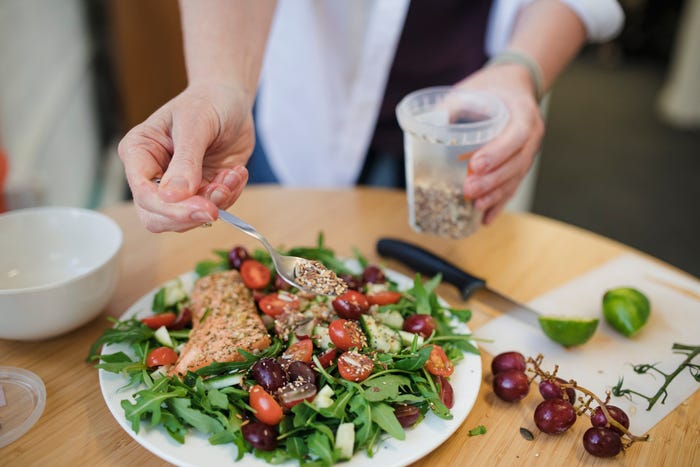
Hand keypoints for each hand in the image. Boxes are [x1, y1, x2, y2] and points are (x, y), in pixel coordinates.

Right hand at [118, 83, 254, 231]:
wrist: (231, 100)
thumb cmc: (207, 102)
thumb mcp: (195, 125)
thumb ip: (185, 161)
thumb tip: (172, 197)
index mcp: (139, 153)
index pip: (144, 194)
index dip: (171, 208)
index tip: (203, 208)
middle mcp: (153, 174)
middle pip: (157, 217)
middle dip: (191, 214)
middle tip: (218, 201)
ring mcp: (177, 186)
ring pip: (186, 218)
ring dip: (216, 201)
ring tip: (232, 174)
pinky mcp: (200, 191)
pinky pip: (211, 209)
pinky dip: (229, 196)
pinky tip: (235, 173)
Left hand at [455, 63, 544, 224]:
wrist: (514, 86)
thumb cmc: (491, 88)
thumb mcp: (472, 89)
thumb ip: (451, 106)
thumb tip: (422, 125)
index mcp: (523, 113)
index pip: (515, 136)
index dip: (497, 153)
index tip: (475, 165)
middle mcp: (532, 135)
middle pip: (517, 163)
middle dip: (492, 180)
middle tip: (468, 189)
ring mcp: (528, 152)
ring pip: (515, 178)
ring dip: (495, 195)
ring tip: (476, 206)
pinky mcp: (520, 165)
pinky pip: (512, 187)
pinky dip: (499, 204)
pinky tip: (485, 218)